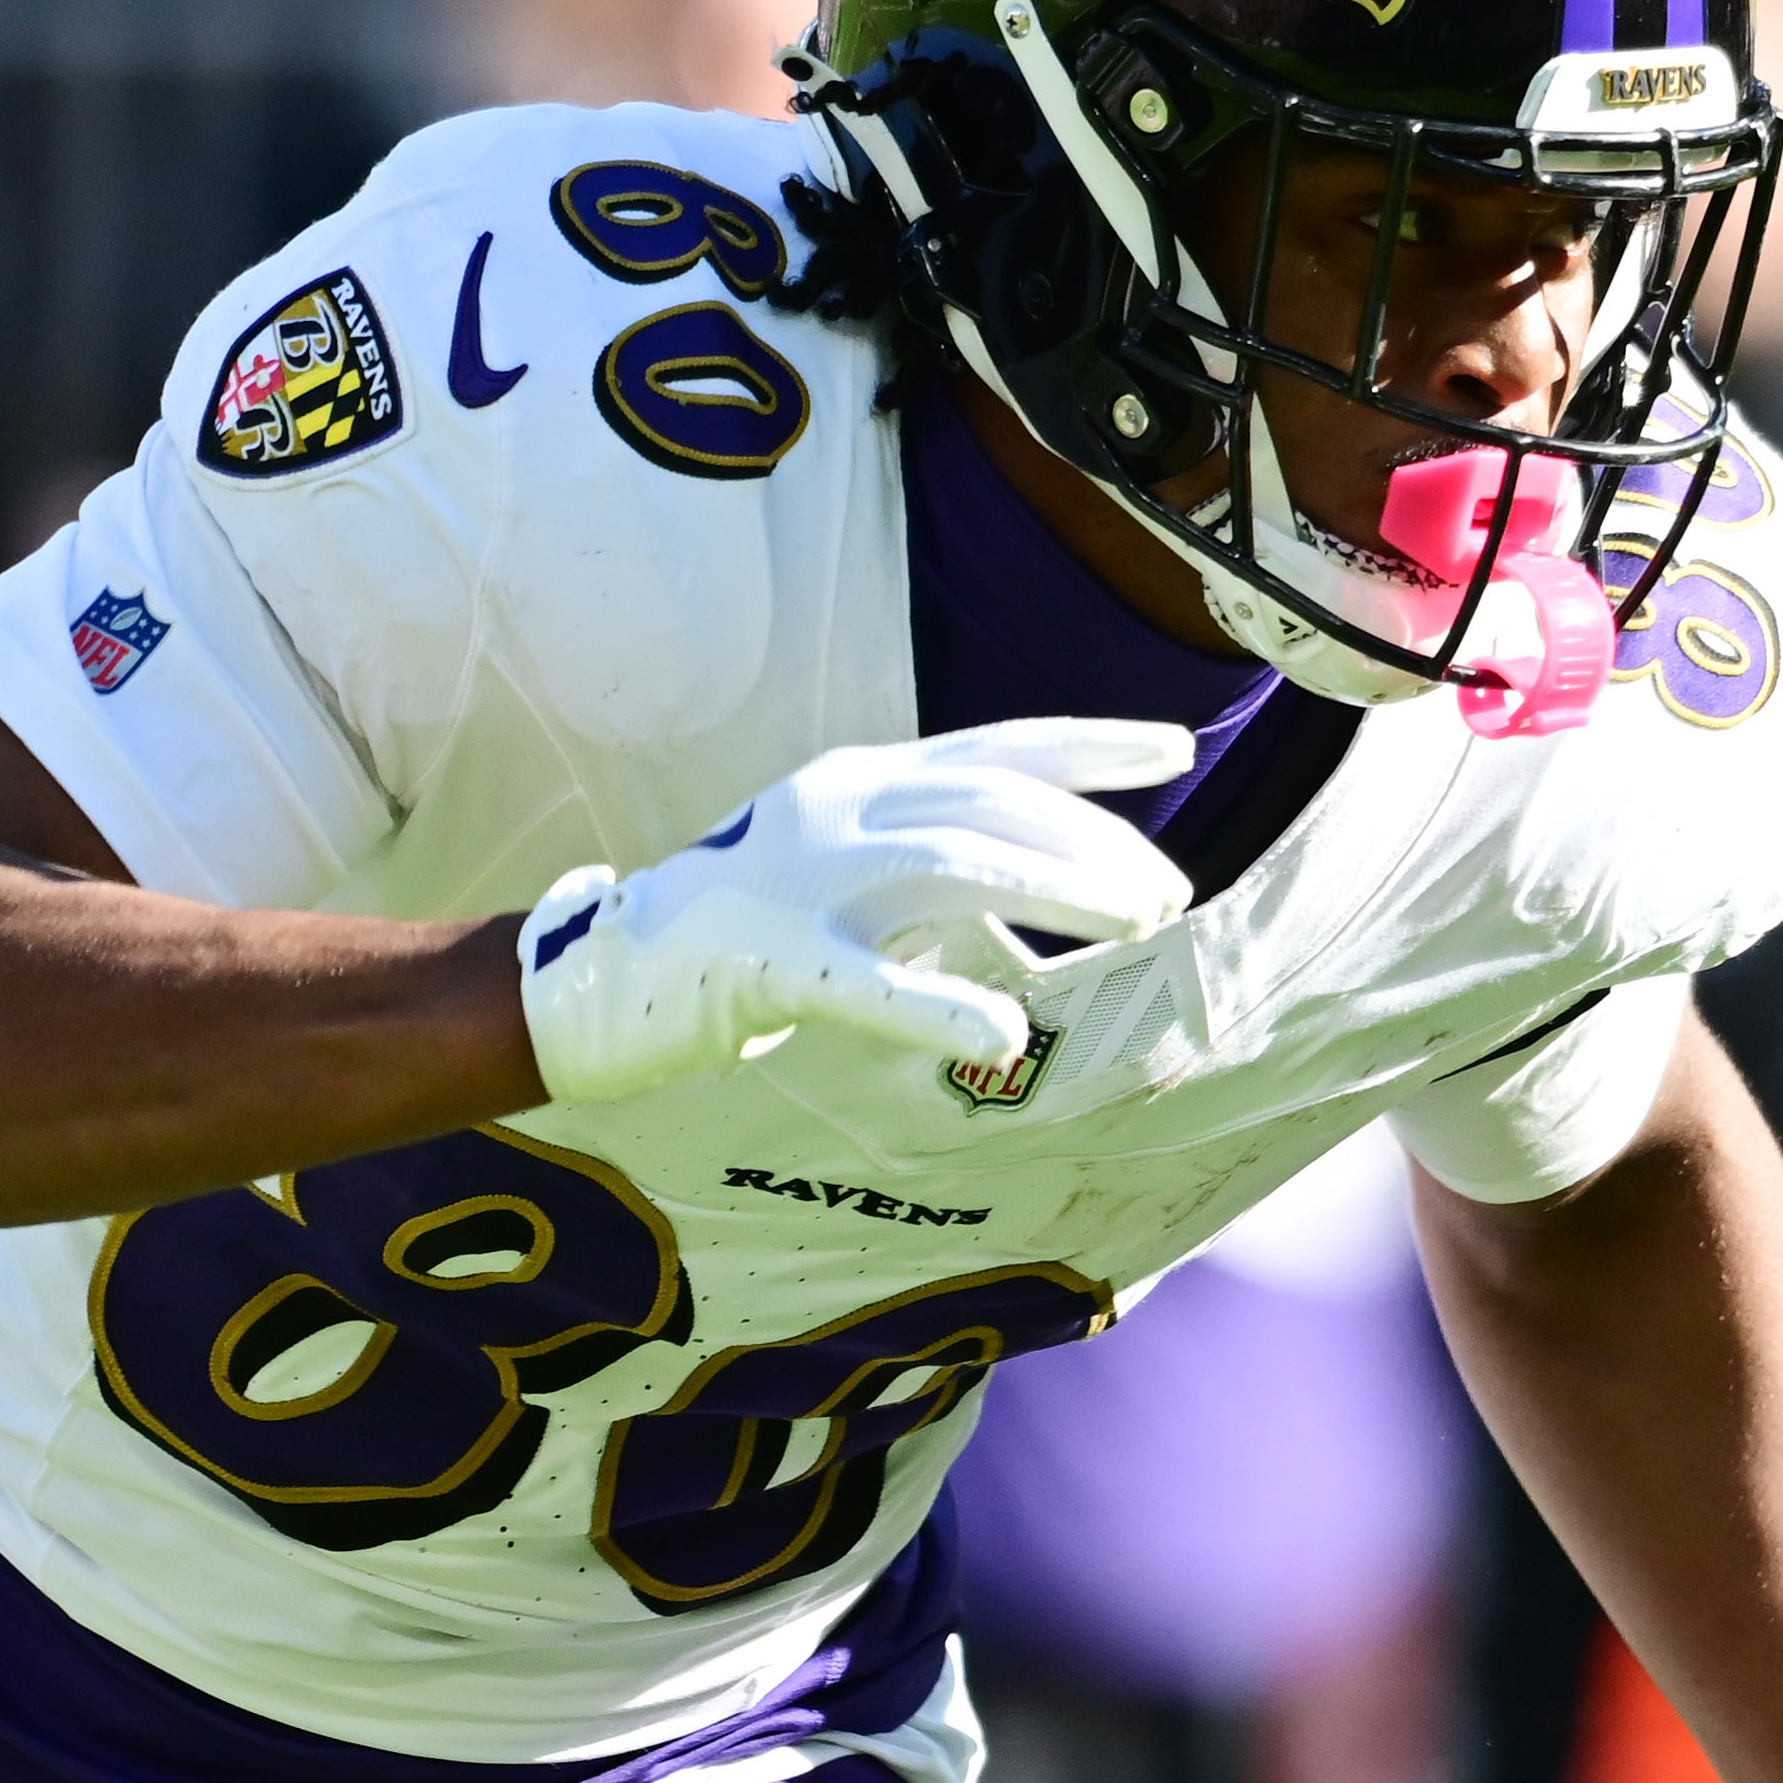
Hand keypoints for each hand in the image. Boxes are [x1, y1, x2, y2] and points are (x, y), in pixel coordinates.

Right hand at [516, 719, 1197, 1106]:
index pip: (995, 746)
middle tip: (1163, 895)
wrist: (605, 970)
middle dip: (1094, 845)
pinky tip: (1004, 1037)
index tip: (1176, 752)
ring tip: (1137, 925)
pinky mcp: (768, 961)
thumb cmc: (740, 927)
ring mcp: (802, 880)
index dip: (1091, 744)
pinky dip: (941, 1009)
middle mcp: (838, 809)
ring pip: (954, 865)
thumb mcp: (839, 863)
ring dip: (1058, 889)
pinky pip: (867, 984)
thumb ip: (923, 858)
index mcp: (858, 778)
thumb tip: (1037, 884)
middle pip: (993, 804)